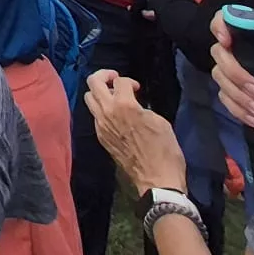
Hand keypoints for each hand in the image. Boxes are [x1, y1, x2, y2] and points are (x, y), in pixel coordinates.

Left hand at [84, 71, 186, 192]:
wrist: (156, 178)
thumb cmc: (164, 150)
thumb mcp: (159, 121)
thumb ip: (142, 107)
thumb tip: (134, 104)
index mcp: (124, 105)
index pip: (120, 81)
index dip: (130, 81)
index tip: (137, 88)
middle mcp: (107, 112)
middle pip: (93, 82)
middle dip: (104, 76)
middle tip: (115, 79)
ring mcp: (101, 125)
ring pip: (89, 98)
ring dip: (99, 93)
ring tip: (113, 97)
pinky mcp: (100, 137)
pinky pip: (94, 116)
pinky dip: (101, 110)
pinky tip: (114, 115)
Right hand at [208, 12, 253, 127]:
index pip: (231, 19)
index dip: (221, 25)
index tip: (227, 42)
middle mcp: (244, 51)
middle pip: (220, 52)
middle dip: (236, 73)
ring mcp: (237, 72)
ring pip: (220, 76)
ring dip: (238, 96)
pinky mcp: (235, 93)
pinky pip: (224, 98)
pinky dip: (237, 110)